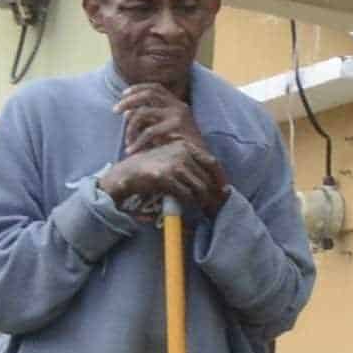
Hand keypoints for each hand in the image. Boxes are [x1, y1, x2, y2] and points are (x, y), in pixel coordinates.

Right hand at [102, 140, 228, 215]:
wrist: (127, 174)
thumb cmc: (152, 168)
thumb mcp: (173, 159)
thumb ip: (193, 167)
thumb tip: (220, 185)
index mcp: (185, 145)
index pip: (212, 162)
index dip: (221, 178)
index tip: (225, 191)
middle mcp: (181, 152)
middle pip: (207, 177)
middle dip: (213, 194)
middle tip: (214, 205)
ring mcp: (173, 164)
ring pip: (199, 187)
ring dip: (202, 200)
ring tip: (201, 207)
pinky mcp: (166, 177)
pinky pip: (186, 194)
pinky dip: (189, 202)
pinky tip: (186, 204)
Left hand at [118, 82, 205, 156]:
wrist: (202, 161)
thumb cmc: (182, 147)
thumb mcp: (165, 129)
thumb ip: (149, 120)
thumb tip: (126, 113)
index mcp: (177, 104)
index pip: (155, 87)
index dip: (137, 88)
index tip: (123, 95)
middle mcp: (178, 106)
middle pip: (148, 94)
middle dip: (129, 100)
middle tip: (115, 110)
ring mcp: (178, 116)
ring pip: (144, 112)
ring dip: (130, 126)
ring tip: (126, 140)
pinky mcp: (176, 129)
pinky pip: (148, 132)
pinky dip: (137, 141)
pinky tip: (132, 150)